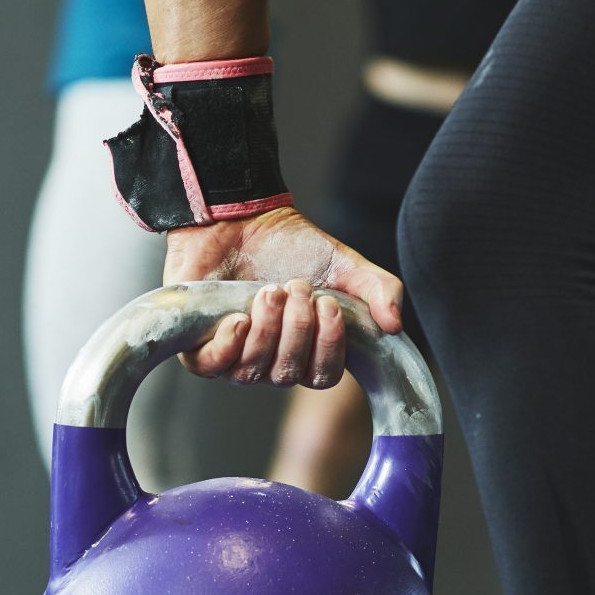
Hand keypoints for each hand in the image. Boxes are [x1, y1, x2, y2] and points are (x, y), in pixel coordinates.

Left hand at [160, 207, 404, 388]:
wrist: (238, 217)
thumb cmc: (290, 245)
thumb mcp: (345, 264)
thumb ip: (378, 289)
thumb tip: (394, 325)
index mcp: (305, 349)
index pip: (322, 376)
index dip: (328, 347)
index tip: (329, 304)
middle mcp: (270, 360)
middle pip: (289, 374)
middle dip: (297, 329)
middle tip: (297, 287)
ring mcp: (233, 355)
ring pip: (252, 371)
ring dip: (267, 329)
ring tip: (270, 290)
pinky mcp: (199, 345)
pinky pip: (212, 368)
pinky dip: (229, 345)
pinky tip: (239, 317)